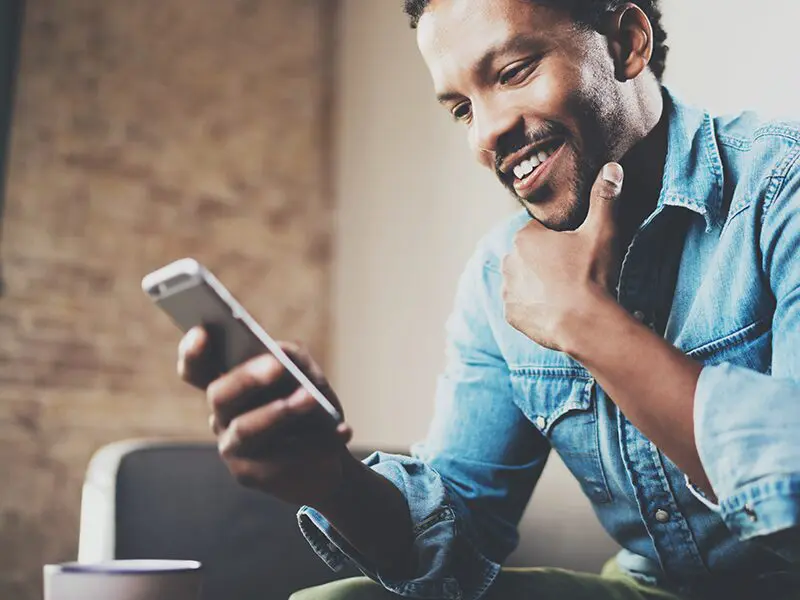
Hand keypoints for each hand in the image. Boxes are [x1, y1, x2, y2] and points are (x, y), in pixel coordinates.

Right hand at [178, 327, 353, 506]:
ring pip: (247, 429)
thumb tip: (281, 353)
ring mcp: (233, 449)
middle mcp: (222, 416)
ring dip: (281, 411)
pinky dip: (318, 443)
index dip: (193, 351)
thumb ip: (293, 359)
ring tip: (311, 399)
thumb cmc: (309, 407)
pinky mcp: (253, 476)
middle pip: (220, 395)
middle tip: (277, 366)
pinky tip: (343, 430)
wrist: (327, 455)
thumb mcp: (307, 376)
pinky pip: (280, 459)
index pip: (196, 369)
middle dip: (247, 378)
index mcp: (228, 385)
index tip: (203, 331)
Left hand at [502, 163, 623, 351]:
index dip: (560, 240)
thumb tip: (612, 167)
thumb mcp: (602, 232)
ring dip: (538, 283)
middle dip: (547, 261)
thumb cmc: (591, 275)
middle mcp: (509, 261)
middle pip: (530, 255)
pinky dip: (534, 306)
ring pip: (524, 279)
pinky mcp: (511, 315)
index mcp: (524, 237)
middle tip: (574, 272)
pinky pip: (521, 305)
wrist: (586, 324)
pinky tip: (555, 309)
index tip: (577, 251)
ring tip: (565, 292)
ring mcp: (508, 290)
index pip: (540, 231)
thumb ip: (605, 198)